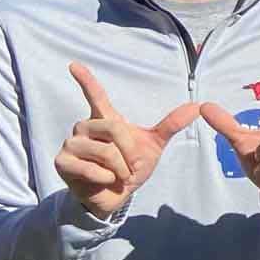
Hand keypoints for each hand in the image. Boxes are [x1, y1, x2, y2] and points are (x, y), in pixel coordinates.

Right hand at [54, 63, 199, 219]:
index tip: (74, 64)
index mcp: (105, 120)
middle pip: (115, 129)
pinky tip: (104, 181)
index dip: (86, 80)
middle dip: (131, 152)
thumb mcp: (154, 145)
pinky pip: (91, 169)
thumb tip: (197, 105)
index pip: (96, 96)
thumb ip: (171, 125)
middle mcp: (85, 127)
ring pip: (104, 151)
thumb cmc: (131, 167)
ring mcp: (71, 143)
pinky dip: (106, 179)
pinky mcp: (62, 162)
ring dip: (120, 169)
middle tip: (132, 167)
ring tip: (118, 175)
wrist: (116, 195)